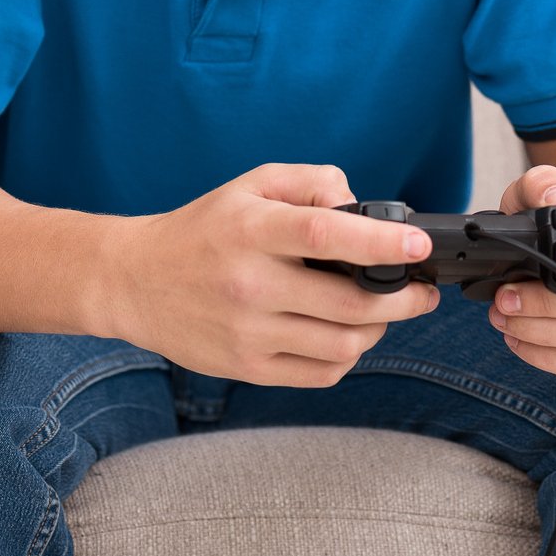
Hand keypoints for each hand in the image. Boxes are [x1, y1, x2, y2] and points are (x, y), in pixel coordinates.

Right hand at [93, 163, 441, 388]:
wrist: (135, 281)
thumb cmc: (205, 229)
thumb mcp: (252, 184)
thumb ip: (313, 182)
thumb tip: (363, 207)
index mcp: (252, 229)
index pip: (327, 234)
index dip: (382, 242)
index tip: (419, 245)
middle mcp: (250, 284)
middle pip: (350, 303)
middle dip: (403, 299)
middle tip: (421, 291)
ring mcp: (247, 332)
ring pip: (343, 344)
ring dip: (377, 330)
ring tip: (380, 313)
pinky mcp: (247, 368)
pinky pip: (320, 373)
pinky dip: (347, 356)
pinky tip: (345, 335)